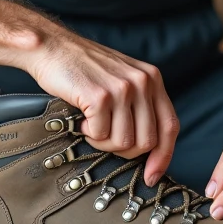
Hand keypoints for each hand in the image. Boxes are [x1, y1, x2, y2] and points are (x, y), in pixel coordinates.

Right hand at [25, 31, 178, 185]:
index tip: (152, 175)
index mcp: (152, 78)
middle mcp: (142, 82)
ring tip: (91, 122)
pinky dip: (88, 133)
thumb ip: (141, 104)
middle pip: (147, 141)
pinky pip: (101, 135)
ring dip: (103, 141)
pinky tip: (82, 117)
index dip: (163, 156)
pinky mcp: (101, 96)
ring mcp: (123, 88)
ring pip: (124, 143)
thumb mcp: (123, 79)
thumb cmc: (84, 68)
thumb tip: (150, 148)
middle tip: (104, 135)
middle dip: (124, 150)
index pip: (170, 126)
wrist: (52, 48)